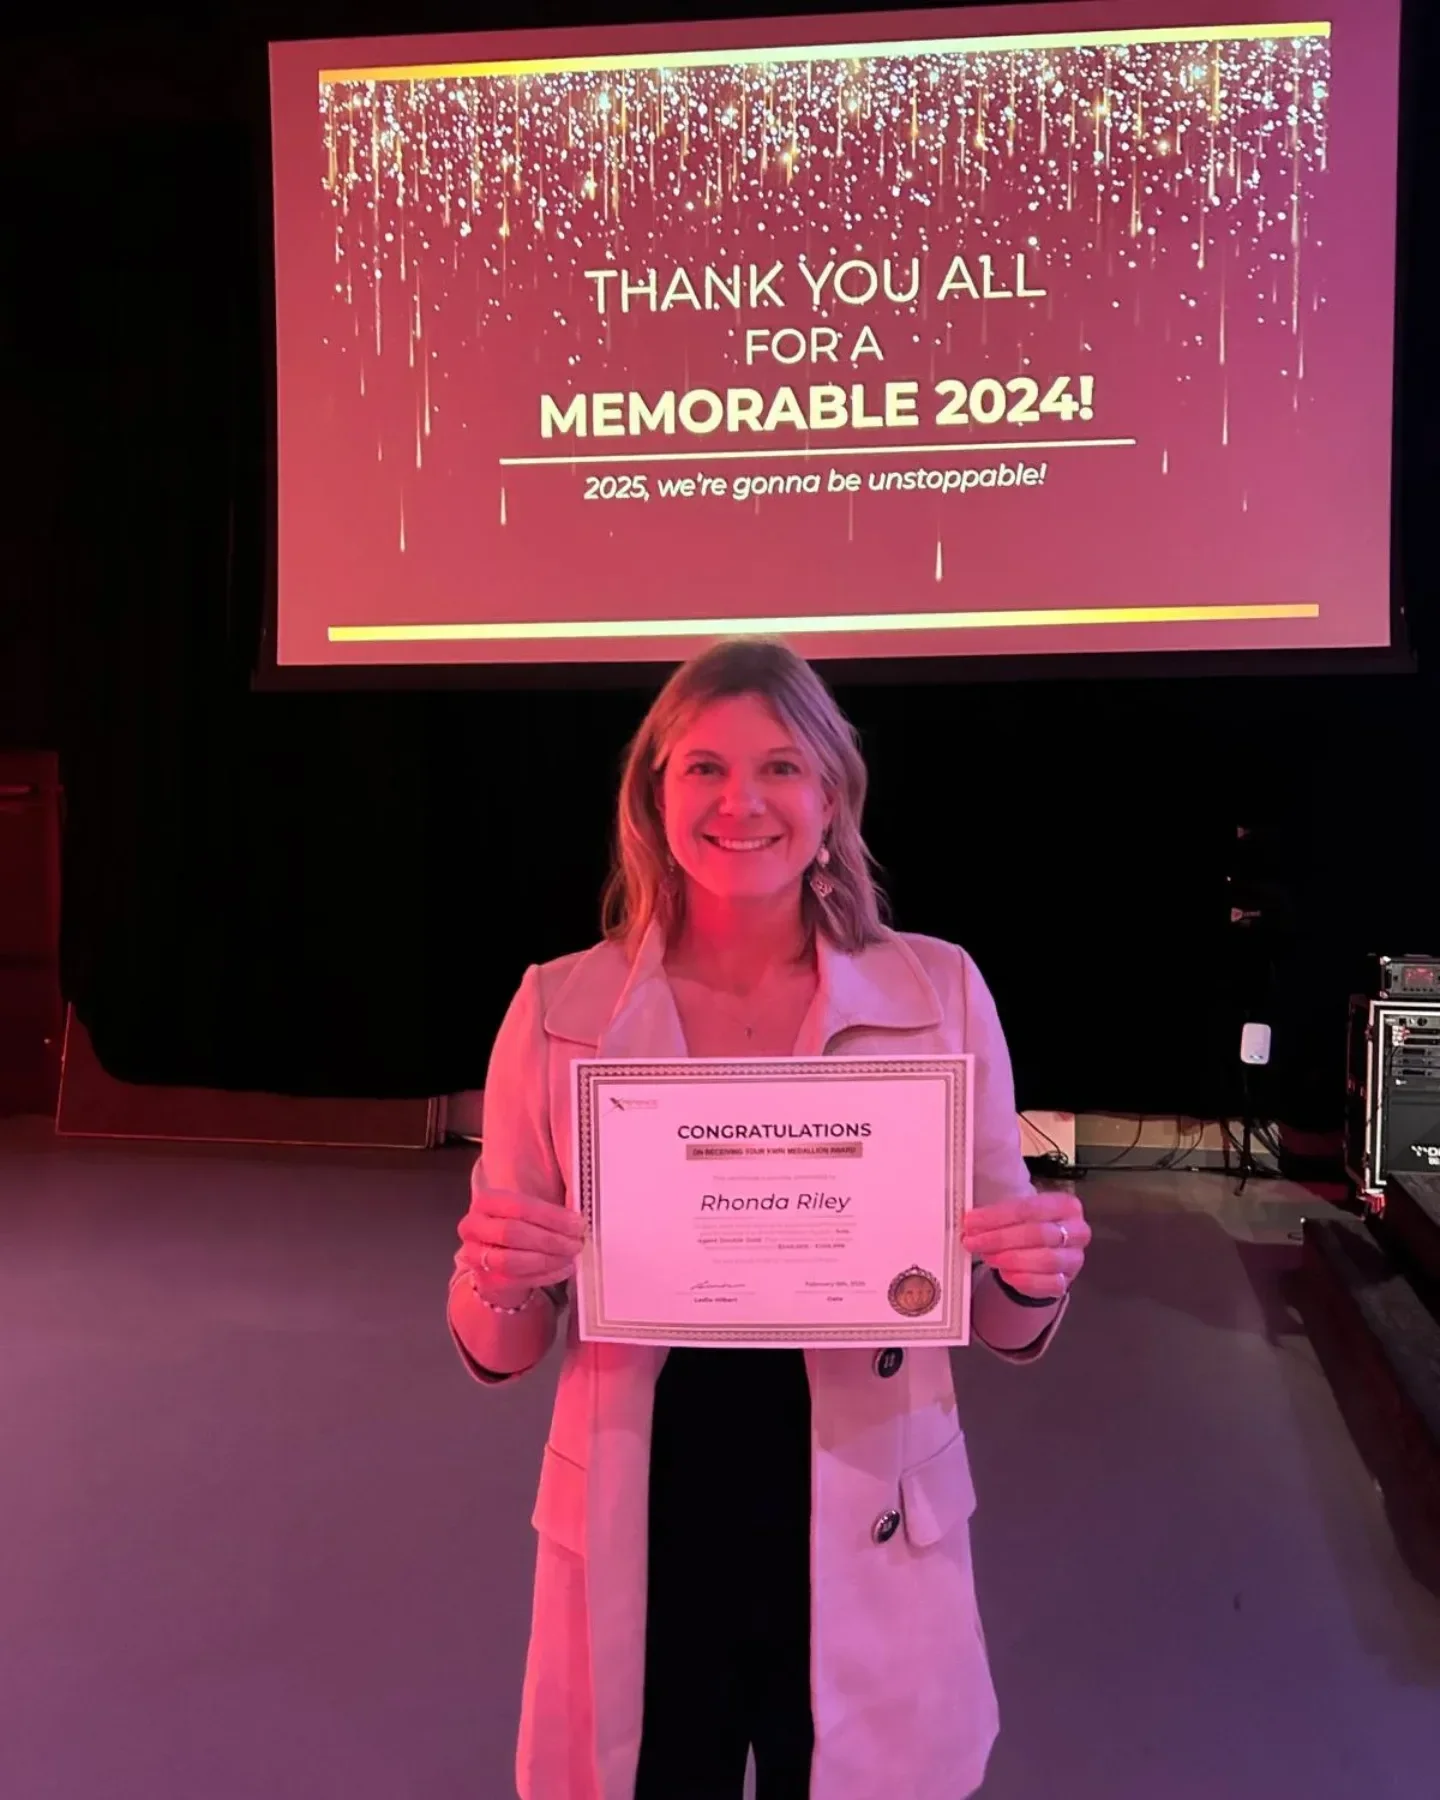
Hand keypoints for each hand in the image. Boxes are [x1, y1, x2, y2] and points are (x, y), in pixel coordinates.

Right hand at [458, 1163, 586, 1307]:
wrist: (496, 1260)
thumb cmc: (519, 1229)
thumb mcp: (529, 1212)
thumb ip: (550, 1212)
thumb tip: (577, 1220)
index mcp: (486, 1202)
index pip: (519, 1206)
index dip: (551, 1216)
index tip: (577, 1224)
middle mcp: (473, 1227)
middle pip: (513, 1233)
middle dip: (550, 1239)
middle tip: (576, 1243)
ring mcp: (475, 1256)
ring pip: (513, 1260)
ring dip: (548, 1259)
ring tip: (570, 1256)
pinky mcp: (486, 1280)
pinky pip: (518, 1280)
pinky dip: (546, 1275)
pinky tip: (563, 1269)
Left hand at [962, 1191, 1089, 1301]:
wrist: (1043, 1256)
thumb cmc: (1029, 1229)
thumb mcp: (1017, 1215)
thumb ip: (998, 1216)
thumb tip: (970, 1223)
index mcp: (1066, 1205)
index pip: (1028, 1208)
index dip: (996, 1216)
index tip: (970, 1222)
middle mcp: (1077, 1231)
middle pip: (1036, 1234)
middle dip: (999, 1238)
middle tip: (973, 1241)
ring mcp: (1074, 1258)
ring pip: (1044, 1259)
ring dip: (1009, 1258)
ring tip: (987, 1256)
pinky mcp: (1066, 1282)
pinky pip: (1046, 1283)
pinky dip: (1023, 1279)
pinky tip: (1004, 1274)